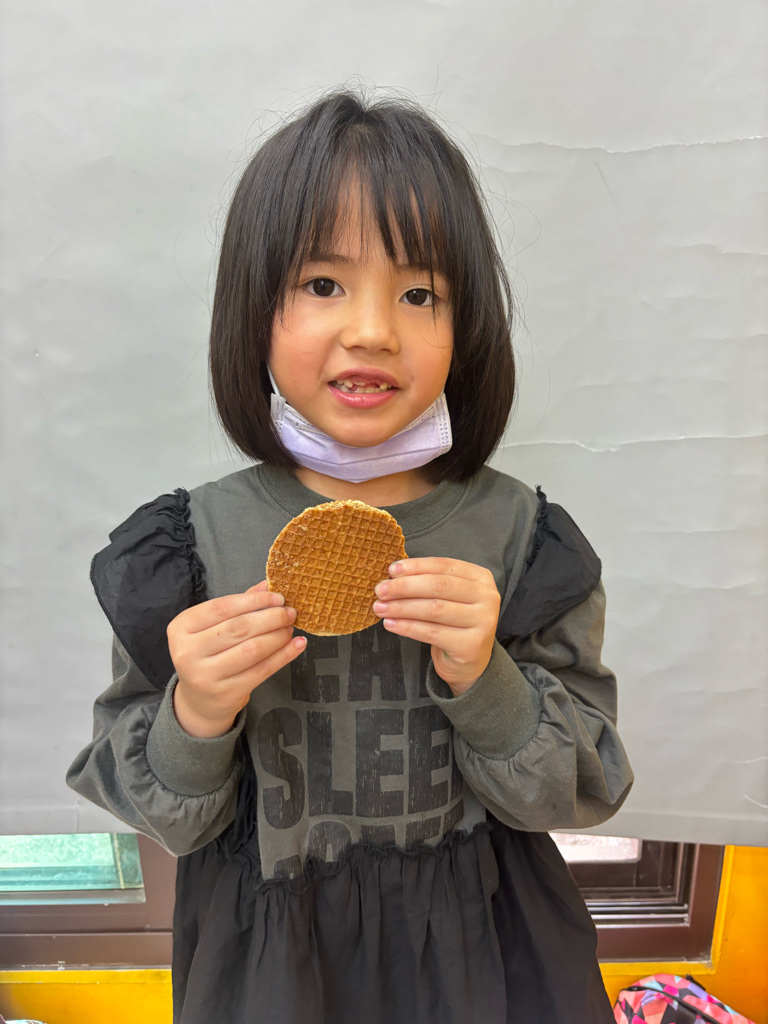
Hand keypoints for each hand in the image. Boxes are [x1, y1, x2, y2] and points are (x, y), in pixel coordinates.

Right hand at [167, 580, 305, 736]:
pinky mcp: (226, 693)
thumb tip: (268, 585)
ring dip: (278, 636)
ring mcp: (206, 675)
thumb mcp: (213, 627)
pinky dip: (284, 655)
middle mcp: (188, 651)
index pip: (222, 607)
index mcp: (182, 627)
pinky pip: (262, 670)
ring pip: (252, 649)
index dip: (254, 601)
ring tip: (290, 628)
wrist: (200, 700)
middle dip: (271, 617)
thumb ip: (238, 605)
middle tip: (289, 612)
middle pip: (239, 628)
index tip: (277, 597)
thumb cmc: (207, 655)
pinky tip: (297, 645)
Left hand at [372, 557, 500, 695]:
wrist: (471, 662)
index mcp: (481, 577)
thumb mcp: (448, 597)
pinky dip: (407, 627)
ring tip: (380, 608)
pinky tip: (391, 624)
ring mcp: (483, 621)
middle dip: (404, 587)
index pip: (443, 565)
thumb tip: (393, 576)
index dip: (415, 567)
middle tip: (380, 590)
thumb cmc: (454, 623)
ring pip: (434, 609)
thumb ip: (428, 583)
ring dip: (402, 607)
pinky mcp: (471, 645)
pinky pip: (432, 632)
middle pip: (438, 586)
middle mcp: (487, 596)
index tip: (391, 571)